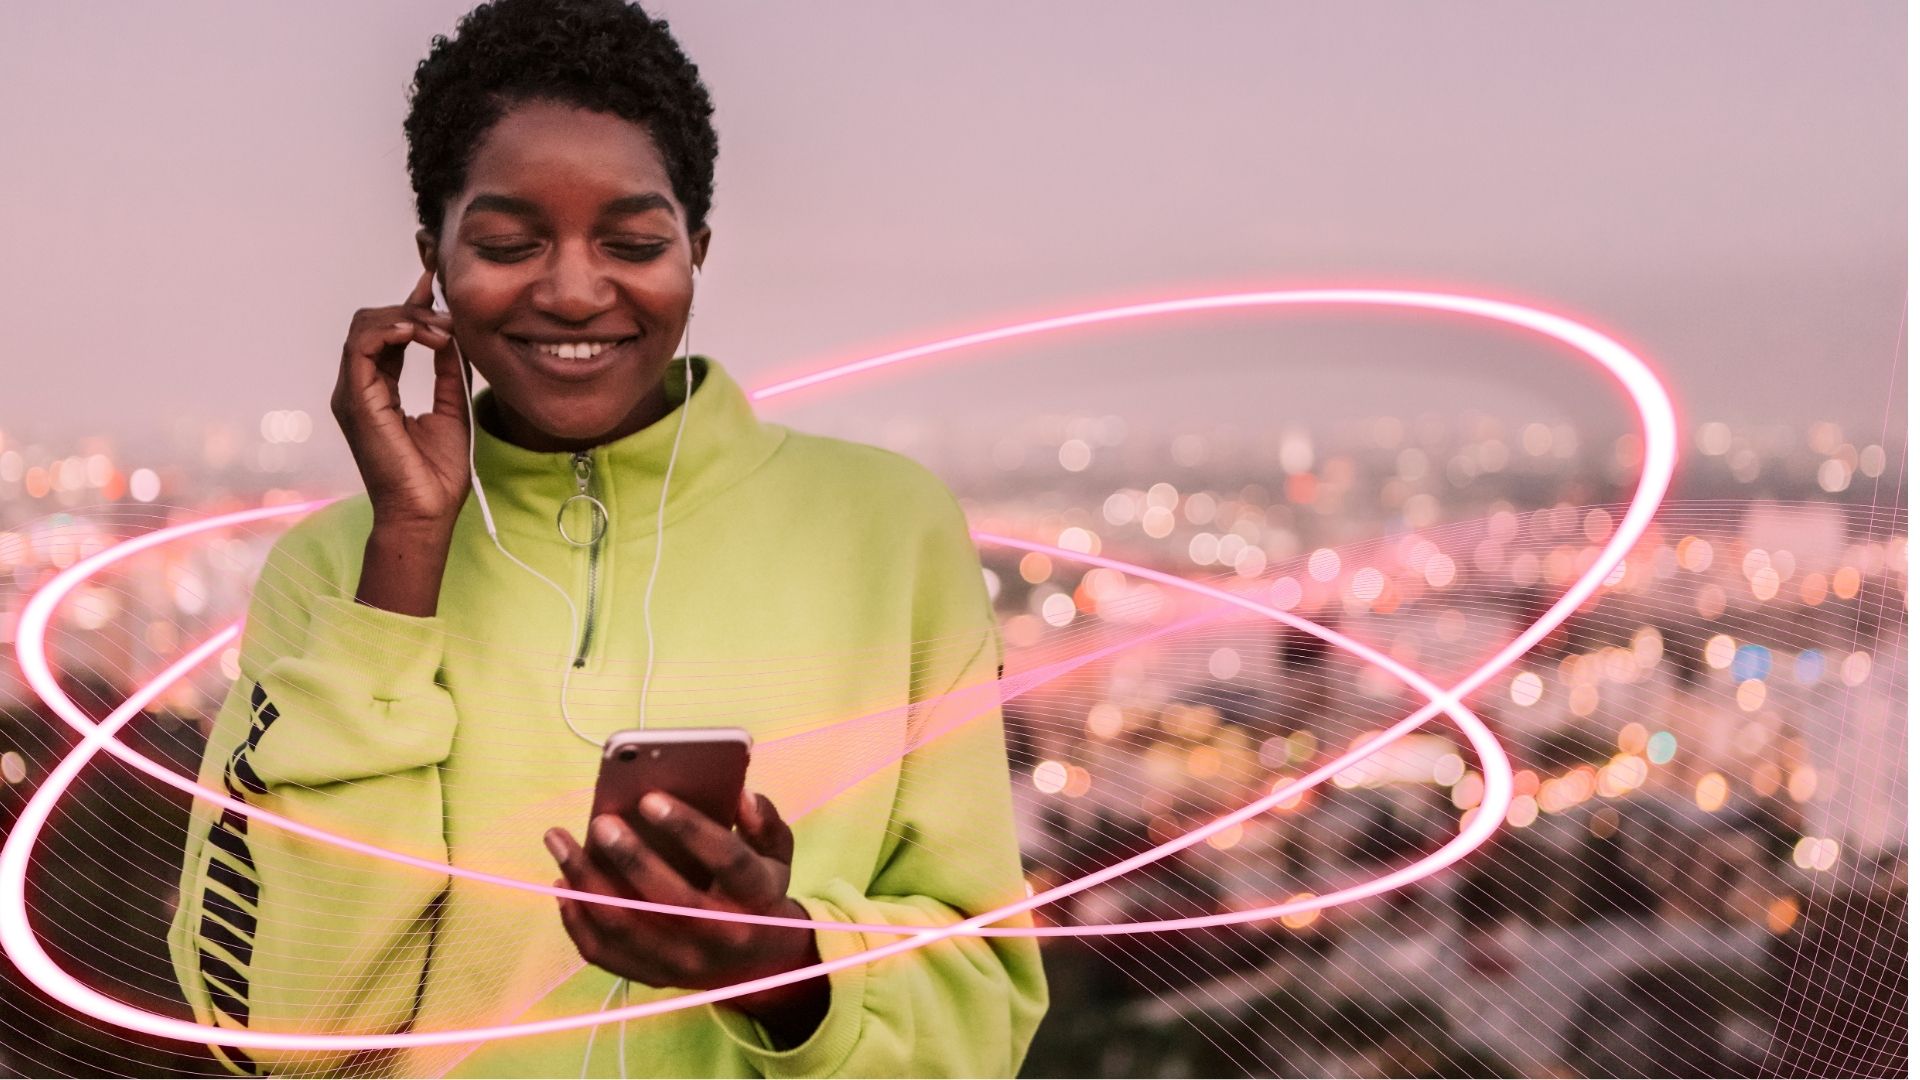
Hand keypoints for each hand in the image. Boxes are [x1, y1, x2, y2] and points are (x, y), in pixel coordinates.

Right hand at [331, 266, 472, 532]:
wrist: (427, 512)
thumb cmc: (437, 473)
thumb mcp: (452, 406)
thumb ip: (447, 369)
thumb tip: (451, 333)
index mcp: (377, 389)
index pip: (387, 333)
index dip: (412, 306)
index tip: (437, 285)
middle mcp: (358, 387)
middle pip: (372, 322)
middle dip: (413, 308)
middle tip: (449, 318)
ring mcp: (352, 393)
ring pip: (364, 326)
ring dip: (407, 317)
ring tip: (441, 330)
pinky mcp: (356, 399)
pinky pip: (362, 346)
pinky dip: (392, 329)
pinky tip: (424, 334)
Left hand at [545, 789, 829, 1042]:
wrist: (758, 966)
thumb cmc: (759, 893)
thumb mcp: (778, 855)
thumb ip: (763, 822)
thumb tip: (740, 796)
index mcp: (759, 899)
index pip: (730, 863)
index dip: (691, 829)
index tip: (651, 797)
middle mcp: (722, 937)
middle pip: (671, 900)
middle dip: (631, 857)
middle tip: (600, 821)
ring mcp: (685, 964)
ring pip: (627, 928)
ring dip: (586, 883)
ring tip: (559, 841)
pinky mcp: (654, 977)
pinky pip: (605, 954)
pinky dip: (576, 919)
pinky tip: (562, 882)